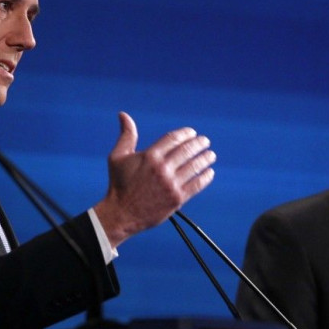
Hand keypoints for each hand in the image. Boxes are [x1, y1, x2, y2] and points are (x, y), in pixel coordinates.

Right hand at [94, 112, 215, 247]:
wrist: (121, 213)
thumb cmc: (118, 183)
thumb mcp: (117, 156)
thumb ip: (126, 135)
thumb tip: (123, 115)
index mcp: (150, 156)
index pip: (174, 139)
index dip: (186, 134)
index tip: (192, 133)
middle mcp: (162, 168)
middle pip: (187, 150)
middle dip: (199, 144)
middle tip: (205, 141)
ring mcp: (171, 184)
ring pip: (195, 167)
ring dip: (205, 159)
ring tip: (211, 155)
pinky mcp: (177, 198)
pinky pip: (196, 185)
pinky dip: (205, 177)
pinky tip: (209, 173)